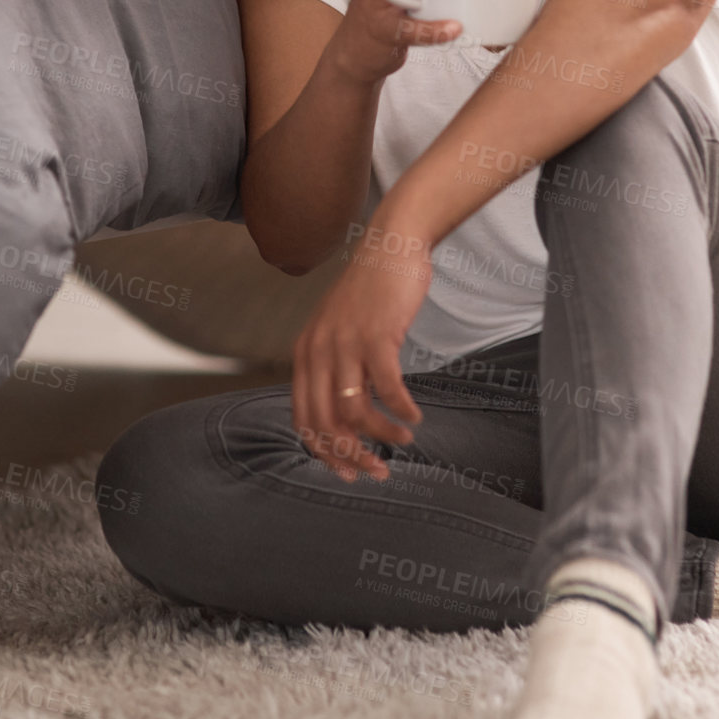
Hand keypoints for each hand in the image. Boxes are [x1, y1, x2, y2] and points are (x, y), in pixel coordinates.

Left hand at [292, 209, 432, 482]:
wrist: (390, 247)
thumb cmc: (371, 294)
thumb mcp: (338, 331)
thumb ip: (334, 369)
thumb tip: (346, 421)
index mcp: (305, 354)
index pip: (304, 420)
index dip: (325, 454)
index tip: (350, 472)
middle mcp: (318, 351)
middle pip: (326, 424)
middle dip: (353, 456)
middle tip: (379, 471)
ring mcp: (345, 343)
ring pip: (354, 412)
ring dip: (382, 436)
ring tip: (403, 439)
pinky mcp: (376, 335)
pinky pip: (388, 388)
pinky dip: (402, 410)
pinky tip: (414, 415)